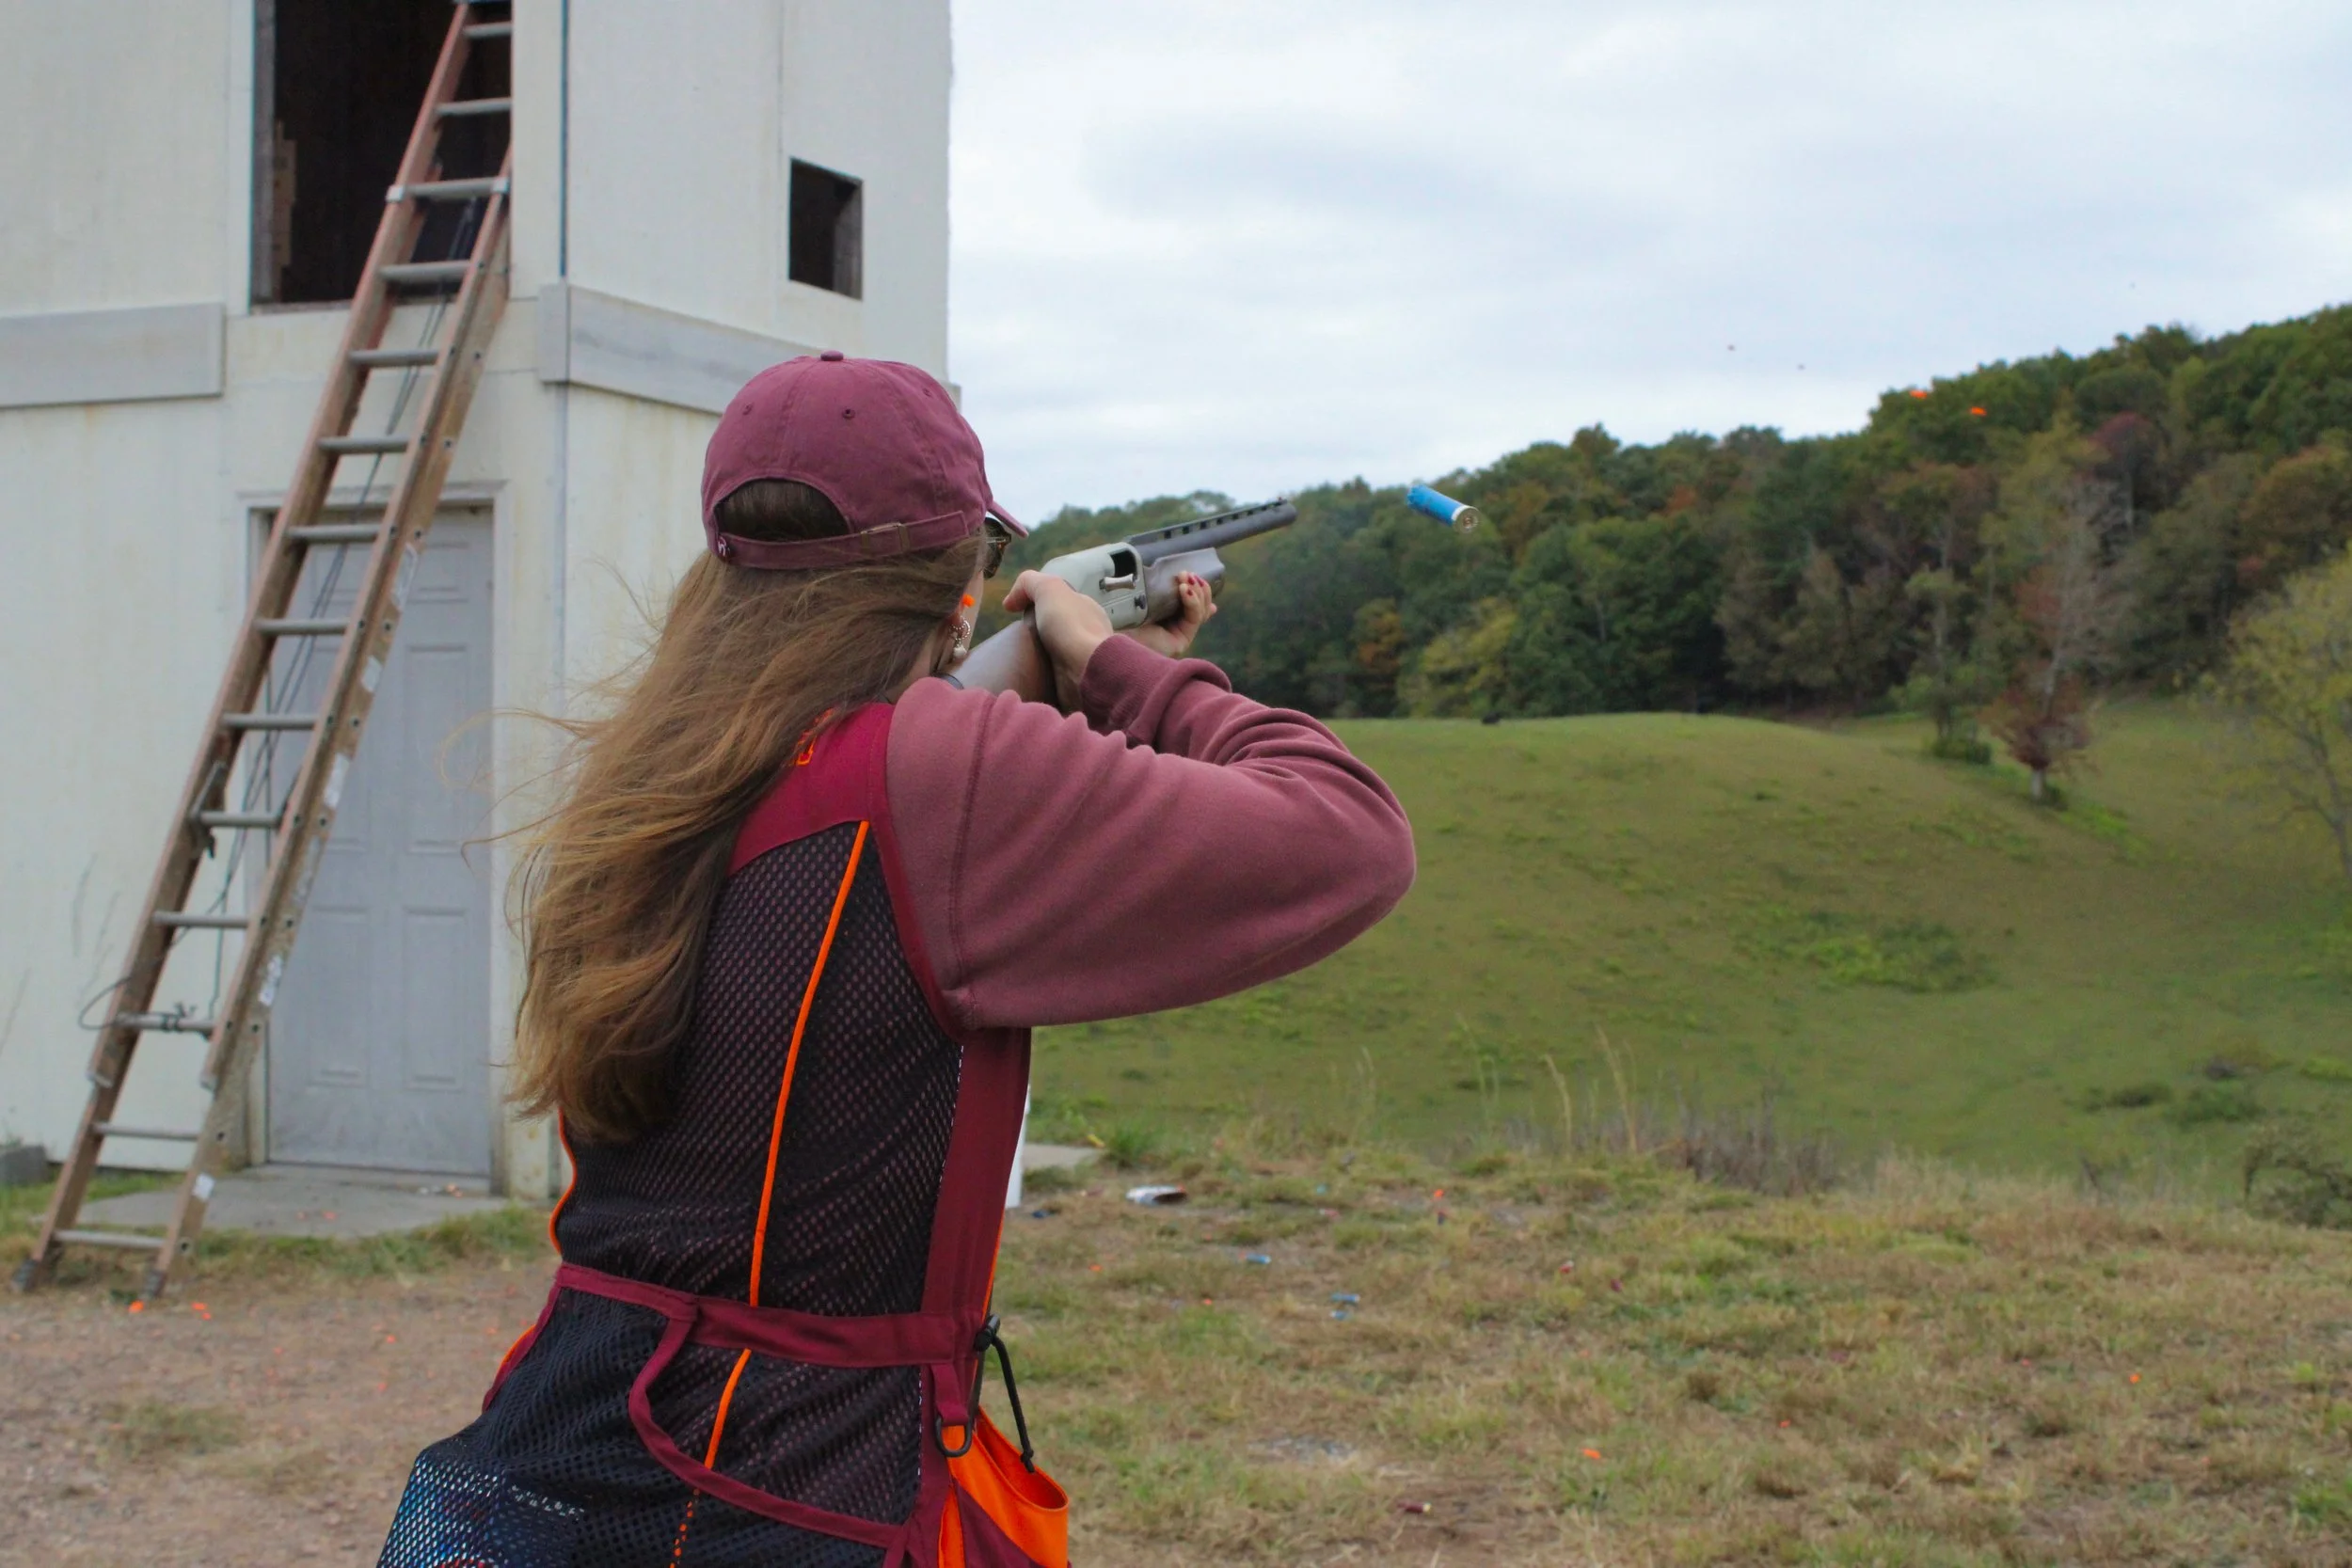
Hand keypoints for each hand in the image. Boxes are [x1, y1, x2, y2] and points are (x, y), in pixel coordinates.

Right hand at [1000, 571, 1112, 709]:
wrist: (1088, 672)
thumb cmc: (1070, 626)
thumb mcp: (1049, 589)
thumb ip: (1030, 583)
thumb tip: (1011, 602)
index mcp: (1086, 609)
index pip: (1058, 603)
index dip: (1035, 604)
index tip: (1014, 614)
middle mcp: (1088, 632)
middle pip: (1055, 628)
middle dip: (1035, 633)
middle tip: (1014, 640)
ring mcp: (1084, 659)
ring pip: (1055, 654)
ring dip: (1038, 657)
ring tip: (1018, 660)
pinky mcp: (1078, 682)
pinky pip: (1056, 676)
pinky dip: (1043, 676)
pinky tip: (1030, 677)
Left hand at [1124, 572, 1217, 656]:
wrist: (1108, 636)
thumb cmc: (1116, 614)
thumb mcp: (1137, 594)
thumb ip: (1153, 585)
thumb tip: (1173, 575)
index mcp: (1161, 616)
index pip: (1188, 603)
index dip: (1197, 589)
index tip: (1191, 573)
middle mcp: (1171, 628)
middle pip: (1199, 607)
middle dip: (1198, 588)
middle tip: (1188, 574)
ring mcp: (1177, 636)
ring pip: (1200, 612)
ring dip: (1197, 592)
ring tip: (1185, 578)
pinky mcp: (1180, 642)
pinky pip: (1194, 619)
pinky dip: (1193, 602)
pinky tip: (1185, 589)